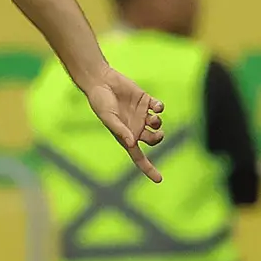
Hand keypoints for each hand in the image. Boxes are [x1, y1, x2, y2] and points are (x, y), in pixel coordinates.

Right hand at [81, 66, 165, 181]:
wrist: (101, 81)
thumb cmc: (100, 101)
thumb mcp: (108, 117)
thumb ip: (120, 130)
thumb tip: (133, 144)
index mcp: (126, 136)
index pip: (138, 157)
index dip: (148, 169)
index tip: (159, 180)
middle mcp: (135, 127)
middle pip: (153, 140)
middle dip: (157, 138)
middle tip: (156, 133)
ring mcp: (141, 114)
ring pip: (157, 124)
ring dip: (158, 123)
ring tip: (153, 118)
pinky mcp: (146, 100)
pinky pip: (159, 108)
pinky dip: (160, 108)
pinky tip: (155, 106)